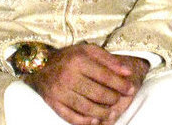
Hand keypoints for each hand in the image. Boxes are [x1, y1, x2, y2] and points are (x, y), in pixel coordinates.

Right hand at [23, 44, 143, 124]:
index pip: (104, 75)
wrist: (40, 65)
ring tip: (112, 113)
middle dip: (113, 98)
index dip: (120, 84)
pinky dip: (84, 121)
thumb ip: (109, 60)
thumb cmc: (69, 57)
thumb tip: (127, 72)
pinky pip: (70, 116)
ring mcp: (59, 91)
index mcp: (79, 60)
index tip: (131, 89)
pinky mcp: (53, 103)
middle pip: (96, 93)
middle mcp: (68, 76)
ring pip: (85, 107)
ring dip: (102, 112)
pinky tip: (95, 120)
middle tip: (121, 100)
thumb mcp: (88, 50)